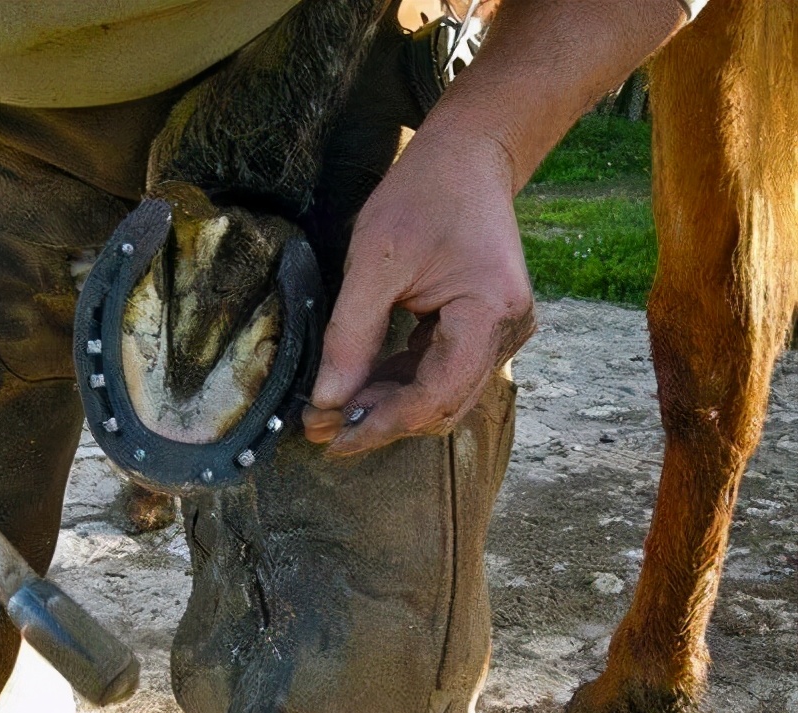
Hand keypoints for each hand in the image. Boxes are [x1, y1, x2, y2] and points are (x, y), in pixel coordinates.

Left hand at [303, 130, 533, 453]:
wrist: (468, 157)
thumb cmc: (422, 196)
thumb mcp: (374, 261)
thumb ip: (351, 334)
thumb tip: (327, 401)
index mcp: (488, 312)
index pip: (435, 396)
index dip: (381, 424)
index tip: (332, 438)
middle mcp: (507, 331)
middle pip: (441, 405)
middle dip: (381, 420)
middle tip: (322, 429)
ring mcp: (500, 332)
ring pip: (441, 394)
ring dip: (388, 405)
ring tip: (333, 411)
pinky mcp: (484, 328)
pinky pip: (442, 371)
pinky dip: (401, 382)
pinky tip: (361, 384)